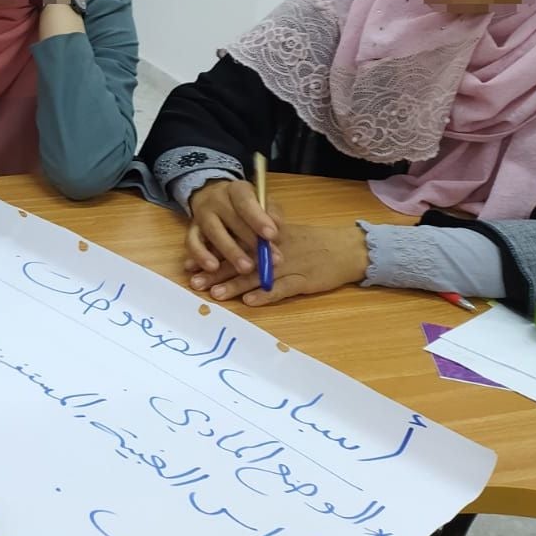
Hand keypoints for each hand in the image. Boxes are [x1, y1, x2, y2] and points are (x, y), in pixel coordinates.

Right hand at [184, 178, 282, 276]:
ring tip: (245, 268)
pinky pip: (192, 242)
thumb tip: (276, 228)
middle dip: (249, 240)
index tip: (272, 236)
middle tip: (265, 259)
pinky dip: (201, 256)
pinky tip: (213, 268)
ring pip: (213, 231)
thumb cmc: (245, 205)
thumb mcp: (261, 202)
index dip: (258, 219)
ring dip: (230, 251)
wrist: (214, 198)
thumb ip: (271, 214)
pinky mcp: (192, 229)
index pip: (246, 201)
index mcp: (237, 190)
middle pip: (231, 218)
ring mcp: (201, 214)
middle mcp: (216, 199)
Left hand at [189, 221, 369, 306]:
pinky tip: (250, 302)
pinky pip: (281, 289)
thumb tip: (227, 247)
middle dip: (216, 272)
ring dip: (235, 286)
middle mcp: (273, 250)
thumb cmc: (311, 242)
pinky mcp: (303, 281)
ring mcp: (288, 266)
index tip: (190, 265)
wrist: (345, 248)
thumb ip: (257, 239)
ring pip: (257, 276)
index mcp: (266, 238)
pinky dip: (265, 295)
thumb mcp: (283, 234)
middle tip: (195, 282)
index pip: (233, 245)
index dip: (211, 255)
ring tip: (216, 294)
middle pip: (240, 262)